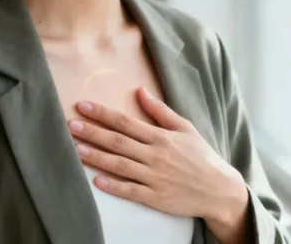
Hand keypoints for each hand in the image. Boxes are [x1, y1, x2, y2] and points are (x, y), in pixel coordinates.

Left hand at [68, 88, 250, 242]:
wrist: (219, 189)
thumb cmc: (202, 156)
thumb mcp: (186, 128)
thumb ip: (160, 111)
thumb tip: (140, 91)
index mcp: (162, 137)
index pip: (126, 122)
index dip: (103, 113)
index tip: (83, 106)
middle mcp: (156, 156)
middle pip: (118, 142)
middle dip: (93, 132)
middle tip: (71, 125)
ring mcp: (154, 178)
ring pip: (120, 165)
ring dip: (97, 157)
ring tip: (76, 149)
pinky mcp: (155, 198)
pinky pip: (130, 191)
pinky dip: (113, 186)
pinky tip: (96, 180)